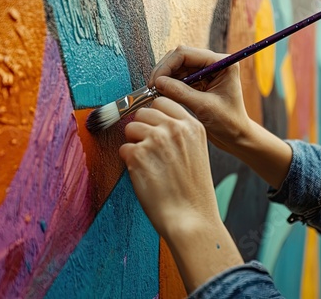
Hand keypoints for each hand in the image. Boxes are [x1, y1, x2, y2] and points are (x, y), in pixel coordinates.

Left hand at [119, 97, 219, 236]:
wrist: (192, 219)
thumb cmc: (194, 191)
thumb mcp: (197, 152)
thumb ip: (179, 133)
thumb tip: (153, 123)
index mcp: (192, 125)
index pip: (162, 101)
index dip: (154, 115)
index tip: (152, 126)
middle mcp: (174, 128)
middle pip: (143, 112)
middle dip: (142, 129)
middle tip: (150, 151)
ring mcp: (155, 140)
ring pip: (130, 129)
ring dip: (134, 144)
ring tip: (149, 165)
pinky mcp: (137, 156)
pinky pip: (123, 149)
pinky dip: (129, 162)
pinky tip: (145, 175)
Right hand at [149, 46, 250, 152]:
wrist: (236, 137)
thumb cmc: (228, 123)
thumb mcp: (204, 107)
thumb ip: (180, 93)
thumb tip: (158, 82)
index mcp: (222, 63)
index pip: (186, 54)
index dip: (167, 66)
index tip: (155, 82)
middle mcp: (214, 63)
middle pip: (180, 58)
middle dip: (164, 71)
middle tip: (152, 88)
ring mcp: (206, 72)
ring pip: (177, 68)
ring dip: (165, 78)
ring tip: (155, 93)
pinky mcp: (199, 82)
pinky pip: (179, 78)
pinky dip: (169, 85)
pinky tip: (162, 95)